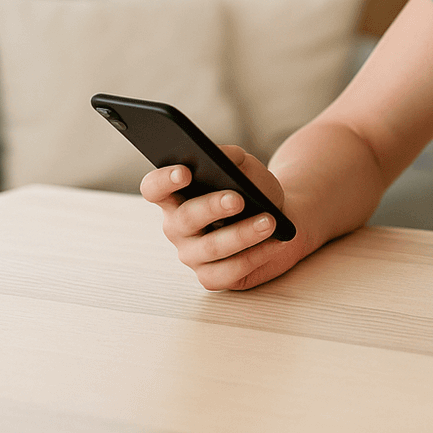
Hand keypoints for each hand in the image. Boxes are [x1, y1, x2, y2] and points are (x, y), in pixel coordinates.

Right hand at [141, 145, 310, 290]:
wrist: (279, 219)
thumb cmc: (254, 191)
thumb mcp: (245, 166)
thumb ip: (230, 156)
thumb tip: (221, 155)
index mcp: (176, 196)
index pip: (154, 188)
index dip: (163, 180)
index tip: (185, 172)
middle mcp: (178, 227)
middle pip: (185, 219)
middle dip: (212, 208)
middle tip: (238, 199)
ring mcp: (192, 255)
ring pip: (211, 248)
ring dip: (242, 234)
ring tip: (269, 221)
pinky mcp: (211, 277)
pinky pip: (229, 272)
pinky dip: (255, 256)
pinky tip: (274, 243)